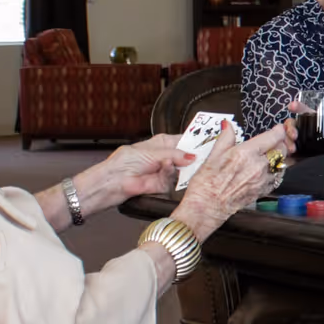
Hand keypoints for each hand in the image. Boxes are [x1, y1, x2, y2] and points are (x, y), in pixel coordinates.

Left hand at [77, 134, 194, 214]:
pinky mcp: (167, 184)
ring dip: (184, 165)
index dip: (196, 140)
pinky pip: (176, 178)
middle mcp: (167, 156)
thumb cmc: (125, 162)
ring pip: (185, 167)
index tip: (207, 140)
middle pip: (188, 154)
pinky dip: (172, 173)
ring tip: (184, 161)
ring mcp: (167, 170)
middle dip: (194, 154)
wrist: (116, 181)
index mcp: (163, 143)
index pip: (184, 139)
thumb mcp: (152, 152)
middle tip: (202, 153)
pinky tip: (167, 167)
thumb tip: (191, 155)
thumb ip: (174, 154)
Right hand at [173, 118, 295, 240]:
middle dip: (280, 143)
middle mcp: (258, 166)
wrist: (206, 207)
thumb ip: (226, 137)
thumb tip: (228, 125)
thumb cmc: (207, 184)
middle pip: (282, 150)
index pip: (273, 137)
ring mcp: (263, 180)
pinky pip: (278, 177)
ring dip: (279, 158)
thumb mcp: (213, 155)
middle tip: (274, 141)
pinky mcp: (264, 190)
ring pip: (282, 164)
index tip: (277, 129)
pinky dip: (276, 171)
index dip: (278, 130)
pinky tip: (267, 170)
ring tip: (270, 155)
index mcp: (246, 153)